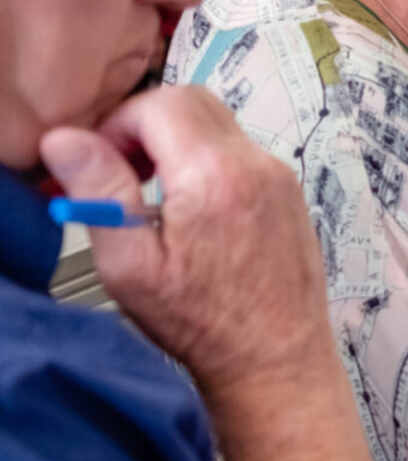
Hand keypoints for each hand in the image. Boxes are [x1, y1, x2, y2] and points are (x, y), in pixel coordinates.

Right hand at [38, 86, 335, 394]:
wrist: (275, 358)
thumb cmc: (202, 323)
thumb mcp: (131, 264)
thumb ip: (99, 193)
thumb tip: (65, 140)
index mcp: (215, 176)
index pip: (161, 102)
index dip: (119, 124)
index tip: (100, 161)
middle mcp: (257, 166)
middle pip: (193, 102)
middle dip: (147, 124)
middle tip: (121, 171)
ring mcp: (280, 177)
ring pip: (219, 124)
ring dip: (177, 143)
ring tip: (151, 195)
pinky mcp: (289, 193)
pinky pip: (241, 152)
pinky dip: (207, 162)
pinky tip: (188, 209)